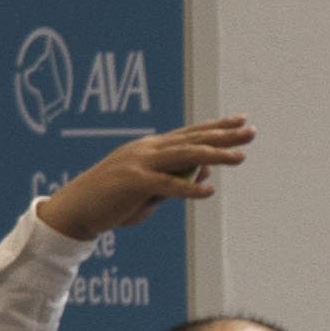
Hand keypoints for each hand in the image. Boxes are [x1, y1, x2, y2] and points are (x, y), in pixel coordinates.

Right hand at [38, 116, 254, 242]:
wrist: (78, 210)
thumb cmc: (115, 200)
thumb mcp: (152, 190)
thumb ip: (177, 179)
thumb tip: (206, 173)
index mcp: (151, 148)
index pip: (190, 134)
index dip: (217, 127)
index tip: (242, 120)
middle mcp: (147, 150)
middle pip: (192, 140)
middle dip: (224, 136)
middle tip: (251, 131)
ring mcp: (139, 164)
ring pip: (184, 156)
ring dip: (214, 156)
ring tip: (240, 157)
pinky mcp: (133, 183)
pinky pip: (166, 185)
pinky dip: (188, 187)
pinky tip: (208, 191)